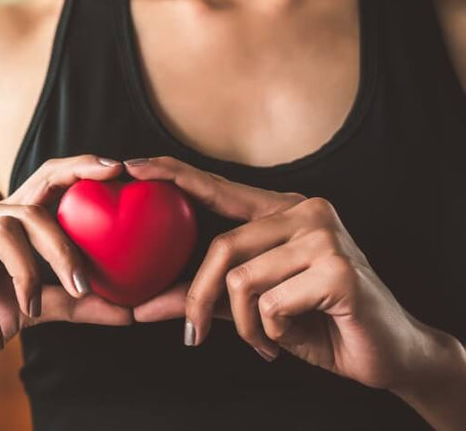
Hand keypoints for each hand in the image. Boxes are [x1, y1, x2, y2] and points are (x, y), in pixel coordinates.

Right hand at [0, 155, 133, 368]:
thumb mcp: (29, 313)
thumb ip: (73, 305)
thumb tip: (131, 311)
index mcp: (5, 223)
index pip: (44, 182)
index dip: (78, 168)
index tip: (117, 170)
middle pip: (28, 211)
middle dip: (63, 247)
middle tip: (83, 286)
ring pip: (1, 234)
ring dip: (25, 278)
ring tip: (29, 314)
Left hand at [126, 156, 434, 391]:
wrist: (389, 354)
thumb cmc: (319, 324)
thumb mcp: (255, 307)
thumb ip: (206, 297)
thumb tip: (142, 305)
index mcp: (285, 211)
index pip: (221, 189)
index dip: (176, 174)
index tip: (133, 165)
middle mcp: (306, 212)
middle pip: (222, 247)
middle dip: (198, 298)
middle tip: (192, 334)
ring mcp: (325, 236)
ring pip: (242, 279)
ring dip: (245, 324)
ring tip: (266, 340)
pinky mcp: (338, 269)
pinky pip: (271, 304)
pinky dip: (272, 332)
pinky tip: (296, 335)